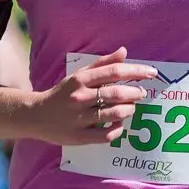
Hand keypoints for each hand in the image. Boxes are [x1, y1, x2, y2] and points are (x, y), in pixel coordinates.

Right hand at [28, 46, 156, 146]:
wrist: (36, 115)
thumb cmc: (62, 93)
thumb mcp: (78, 75)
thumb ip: (102, 64)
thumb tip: (124, 51)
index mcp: (80, 79)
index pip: (113, 72)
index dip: (136, 71)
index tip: (152, 73)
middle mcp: (80, 97)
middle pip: (116, 93)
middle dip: (135, 92)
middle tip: (142, 93)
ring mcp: (79, 118)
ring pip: (113, 114)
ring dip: (129, 110)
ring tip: (132, 107)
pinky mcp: (79, 136)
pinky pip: (105, 135)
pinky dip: (117, 129)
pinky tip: (119, 124)